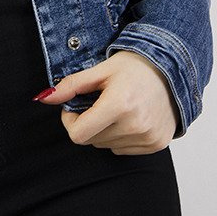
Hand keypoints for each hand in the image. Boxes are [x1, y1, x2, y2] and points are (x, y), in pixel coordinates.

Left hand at [35, 51, 179, 154]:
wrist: (172, 69)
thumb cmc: (135, 66)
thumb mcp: (100, 70)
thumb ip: (71, 85)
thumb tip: (43, 98)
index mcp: (119, 104)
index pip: (78, 134)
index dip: (70, 121)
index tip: (75, 106)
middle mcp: (135, 125)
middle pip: (91, 140)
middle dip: (88, 122)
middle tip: (99, 102)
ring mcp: (148, 137)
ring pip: (106, 145)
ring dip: (105, 130)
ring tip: (118, 107)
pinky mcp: (156, 144)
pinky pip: (124, 149)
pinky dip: (121, 136)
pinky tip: (131, 117)